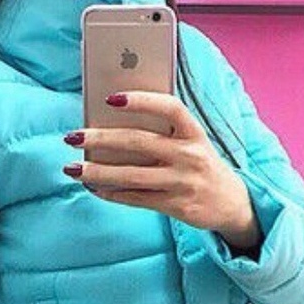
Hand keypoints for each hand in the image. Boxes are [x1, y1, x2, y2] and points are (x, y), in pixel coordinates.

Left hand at [63, 91, 261, 249]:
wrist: (231, 203)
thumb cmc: (201, 164)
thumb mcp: (192, 143)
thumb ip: (163, 132)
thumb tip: (113, 125)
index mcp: (194, 133)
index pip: (170, 108)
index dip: (141, 101)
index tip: (111, 98)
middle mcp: (190, 155)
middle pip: (139, 143)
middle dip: (101, 139)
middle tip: (73, 137)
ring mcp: (183, 183)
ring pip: (132, 176)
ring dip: (98, 172)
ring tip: (72, 169)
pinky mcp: (176, 206)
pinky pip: (137, 198)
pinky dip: (112, 193)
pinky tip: (94, 188)